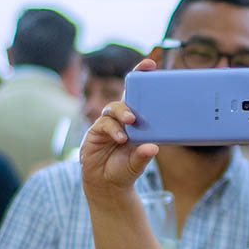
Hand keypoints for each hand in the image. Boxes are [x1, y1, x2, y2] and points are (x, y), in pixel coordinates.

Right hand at [80, 58, 158, 198]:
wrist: (106, 185)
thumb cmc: (124, 170)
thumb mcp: (137, 164)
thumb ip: (143, 156)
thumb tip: (153, 148)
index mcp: (137, 122)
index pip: (140, 96)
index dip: (142, 77)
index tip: (151, 63)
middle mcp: (122, 119)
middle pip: (125, 95)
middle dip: (132, 85)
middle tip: (145, 84)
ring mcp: (108, 124)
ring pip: (113, 109)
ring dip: (122, 113)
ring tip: (130, 122)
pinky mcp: (95, 132)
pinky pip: (103, 125)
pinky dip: (112, 130)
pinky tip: (120, 138)